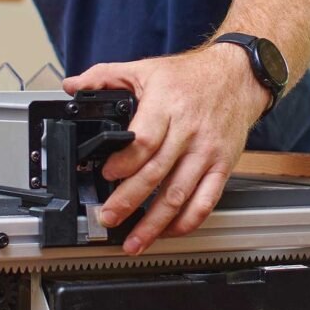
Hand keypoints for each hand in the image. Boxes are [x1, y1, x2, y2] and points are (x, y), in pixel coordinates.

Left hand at [63, 46, 269, 253]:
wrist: (237, 77)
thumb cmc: (191, 76)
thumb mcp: (145, 69)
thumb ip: (105, 75)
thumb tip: (72, 85)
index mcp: (166, 106)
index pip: (145, 140)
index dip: (125, 162)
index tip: (107, 175)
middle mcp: (188, 132)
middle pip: (157, 173)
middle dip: (129, 201)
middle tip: (109, 218)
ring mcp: (207, 152)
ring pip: (180, 194)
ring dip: (155, 223)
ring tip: (135, 240)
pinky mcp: (222, 166)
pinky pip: (206, 201)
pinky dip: (188, 221)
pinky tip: (169, 231)